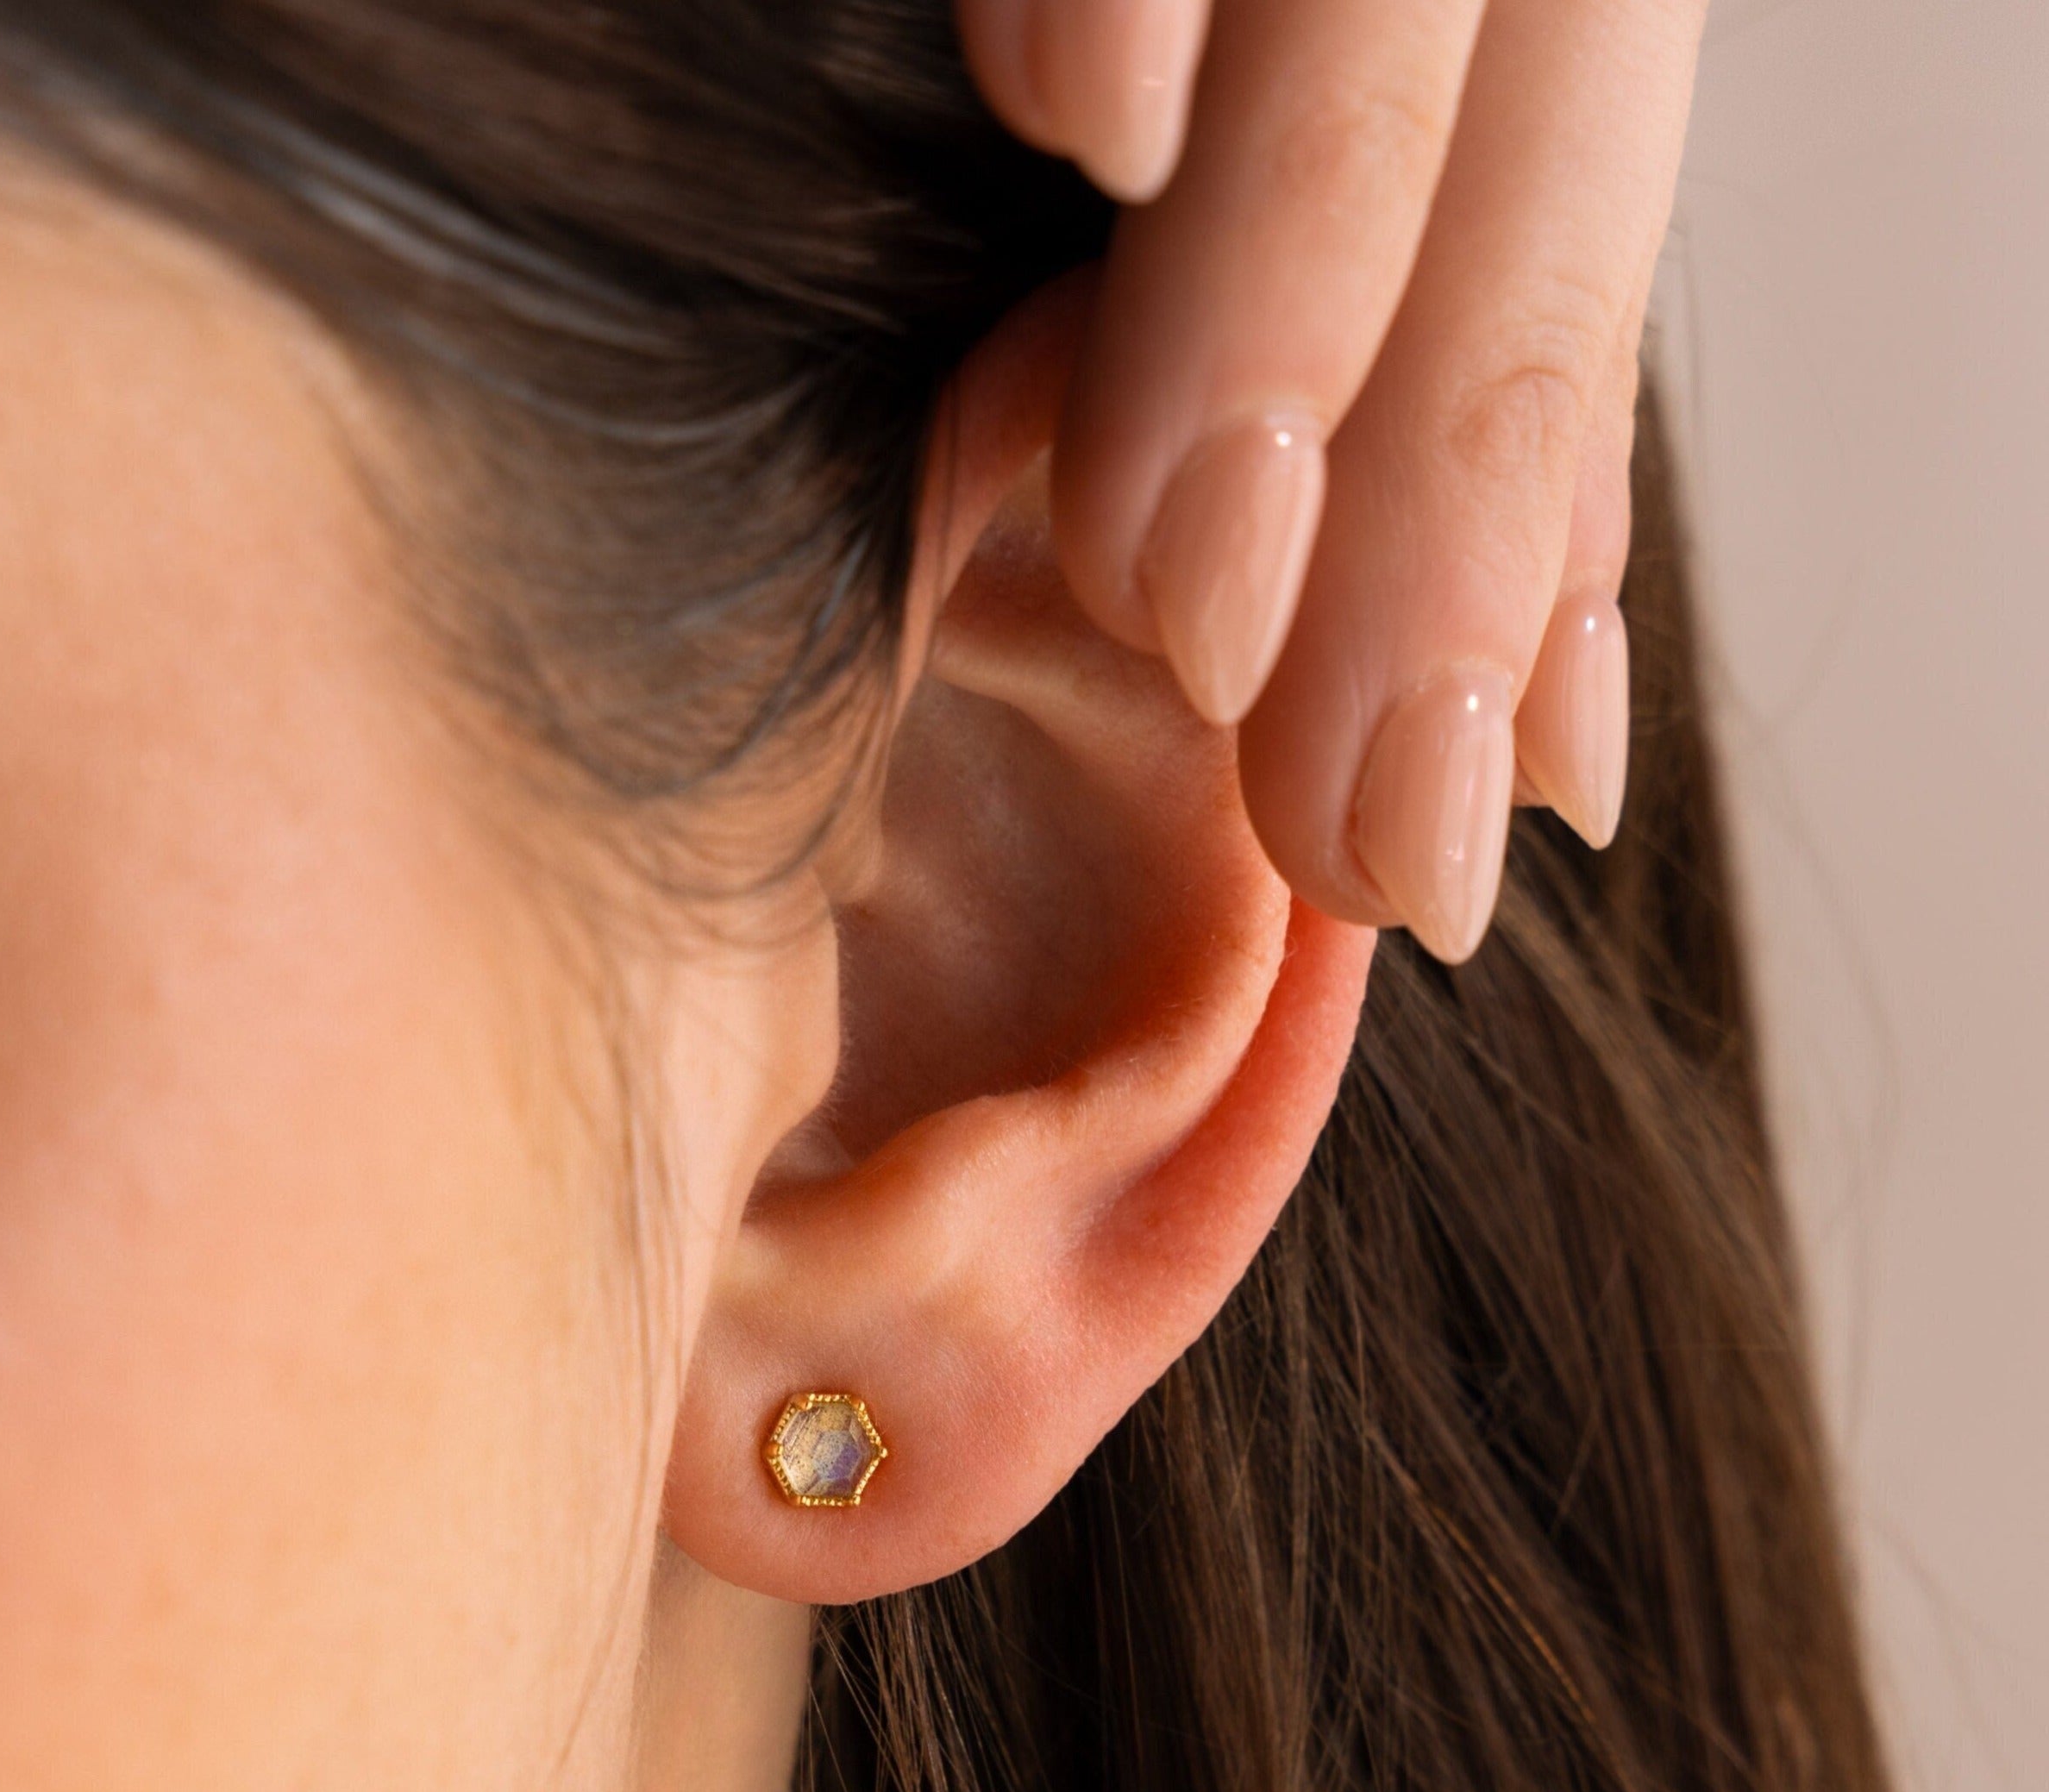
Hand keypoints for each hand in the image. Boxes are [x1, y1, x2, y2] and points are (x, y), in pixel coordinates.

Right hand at [957, 0, 1706, 959]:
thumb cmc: (1207, 86)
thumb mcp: (1372, 264)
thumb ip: (1461, 459)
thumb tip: (1558, 768)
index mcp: (1533, 51)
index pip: (1548, 323)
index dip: (1492, 604)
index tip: (1420, 858)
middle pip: (1504, 193)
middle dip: (1412, 525)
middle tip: (1323, 801)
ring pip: (1370, 15)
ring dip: (1274, 310)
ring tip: (1180, 583)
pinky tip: (1082, 128)